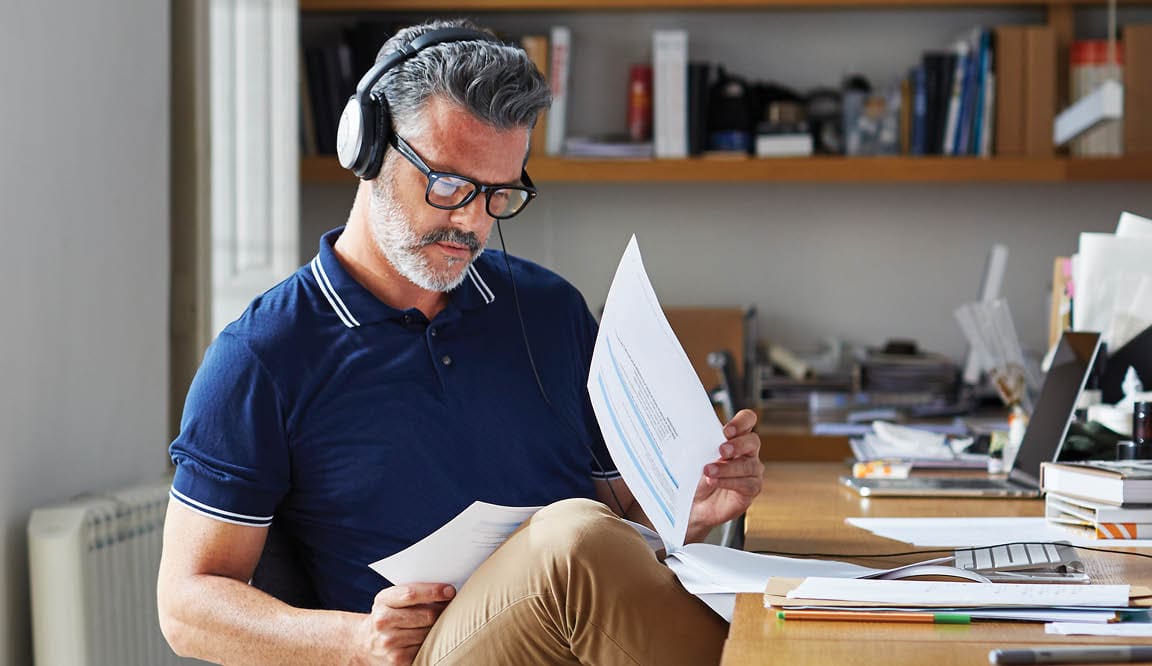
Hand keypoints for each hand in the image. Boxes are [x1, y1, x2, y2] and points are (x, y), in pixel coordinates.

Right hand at [353, 583, 454, 664]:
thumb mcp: (391, 599)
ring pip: (429, 632)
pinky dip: (433, 642)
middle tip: (453, 607)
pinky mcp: (398, 660)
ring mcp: (389, 643)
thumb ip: (412, 592)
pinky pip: (426, 648)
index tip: (450, 591)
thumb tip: (447, 591)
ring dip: (440, 627)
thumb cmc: (387, 615)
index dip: (434, 591)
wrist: (364, 643)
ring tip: (442, 622)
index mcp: (383, 601)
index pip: (411, 593)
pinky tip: (431, 637)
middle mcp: (383, 622)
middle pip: (426, 615)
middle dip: (443, 610)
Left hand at [687, 409, 763, 541]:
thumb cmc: (697, 475)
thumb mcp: (696, 456)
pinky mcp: (751, 489)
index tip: (726, 431)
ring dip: (727, 468)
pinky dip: (728, 482)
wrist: (694, 503)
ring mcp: (752, 471)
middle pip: (753, 441)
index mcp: (736, 437)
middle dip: (737, 445)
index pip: (748, 420)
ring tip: (708, 471)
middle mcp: (748, 452)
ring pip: (748, 465)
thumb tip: (691, 434)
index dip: (741, 422)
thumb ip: (701, 444)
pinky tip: (714, 482)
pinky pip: (747, 484)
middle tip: (721, 450)